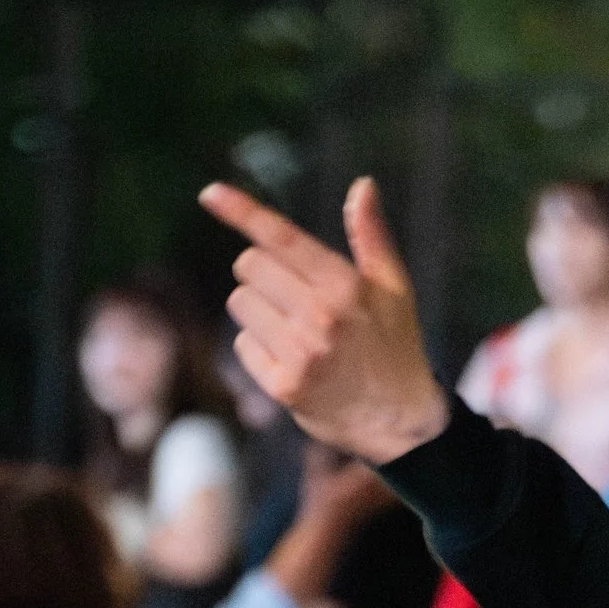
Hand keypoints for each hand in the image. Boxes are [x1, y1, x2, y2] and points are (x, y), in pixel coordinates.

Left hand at [199, 175, 448, 463]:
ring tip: (294, 331)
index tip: (209, 193)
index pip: (282, 238)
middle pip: (250, 266)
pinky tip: (290, 359)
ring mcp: (301, 354)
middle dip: (264, 274)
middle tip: (294, 297)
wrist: (400, 422)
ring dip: (258, 310)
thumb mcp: (394, 288)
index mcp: (346, 286)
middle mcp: (321, 318)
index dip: (242, 211)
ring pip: (241, 304)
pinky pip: (243, 344)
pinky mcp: (285, 386)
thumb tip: (362, 185)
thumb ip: (371, 236)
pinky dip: (259, 348)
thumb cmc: (394, 345)